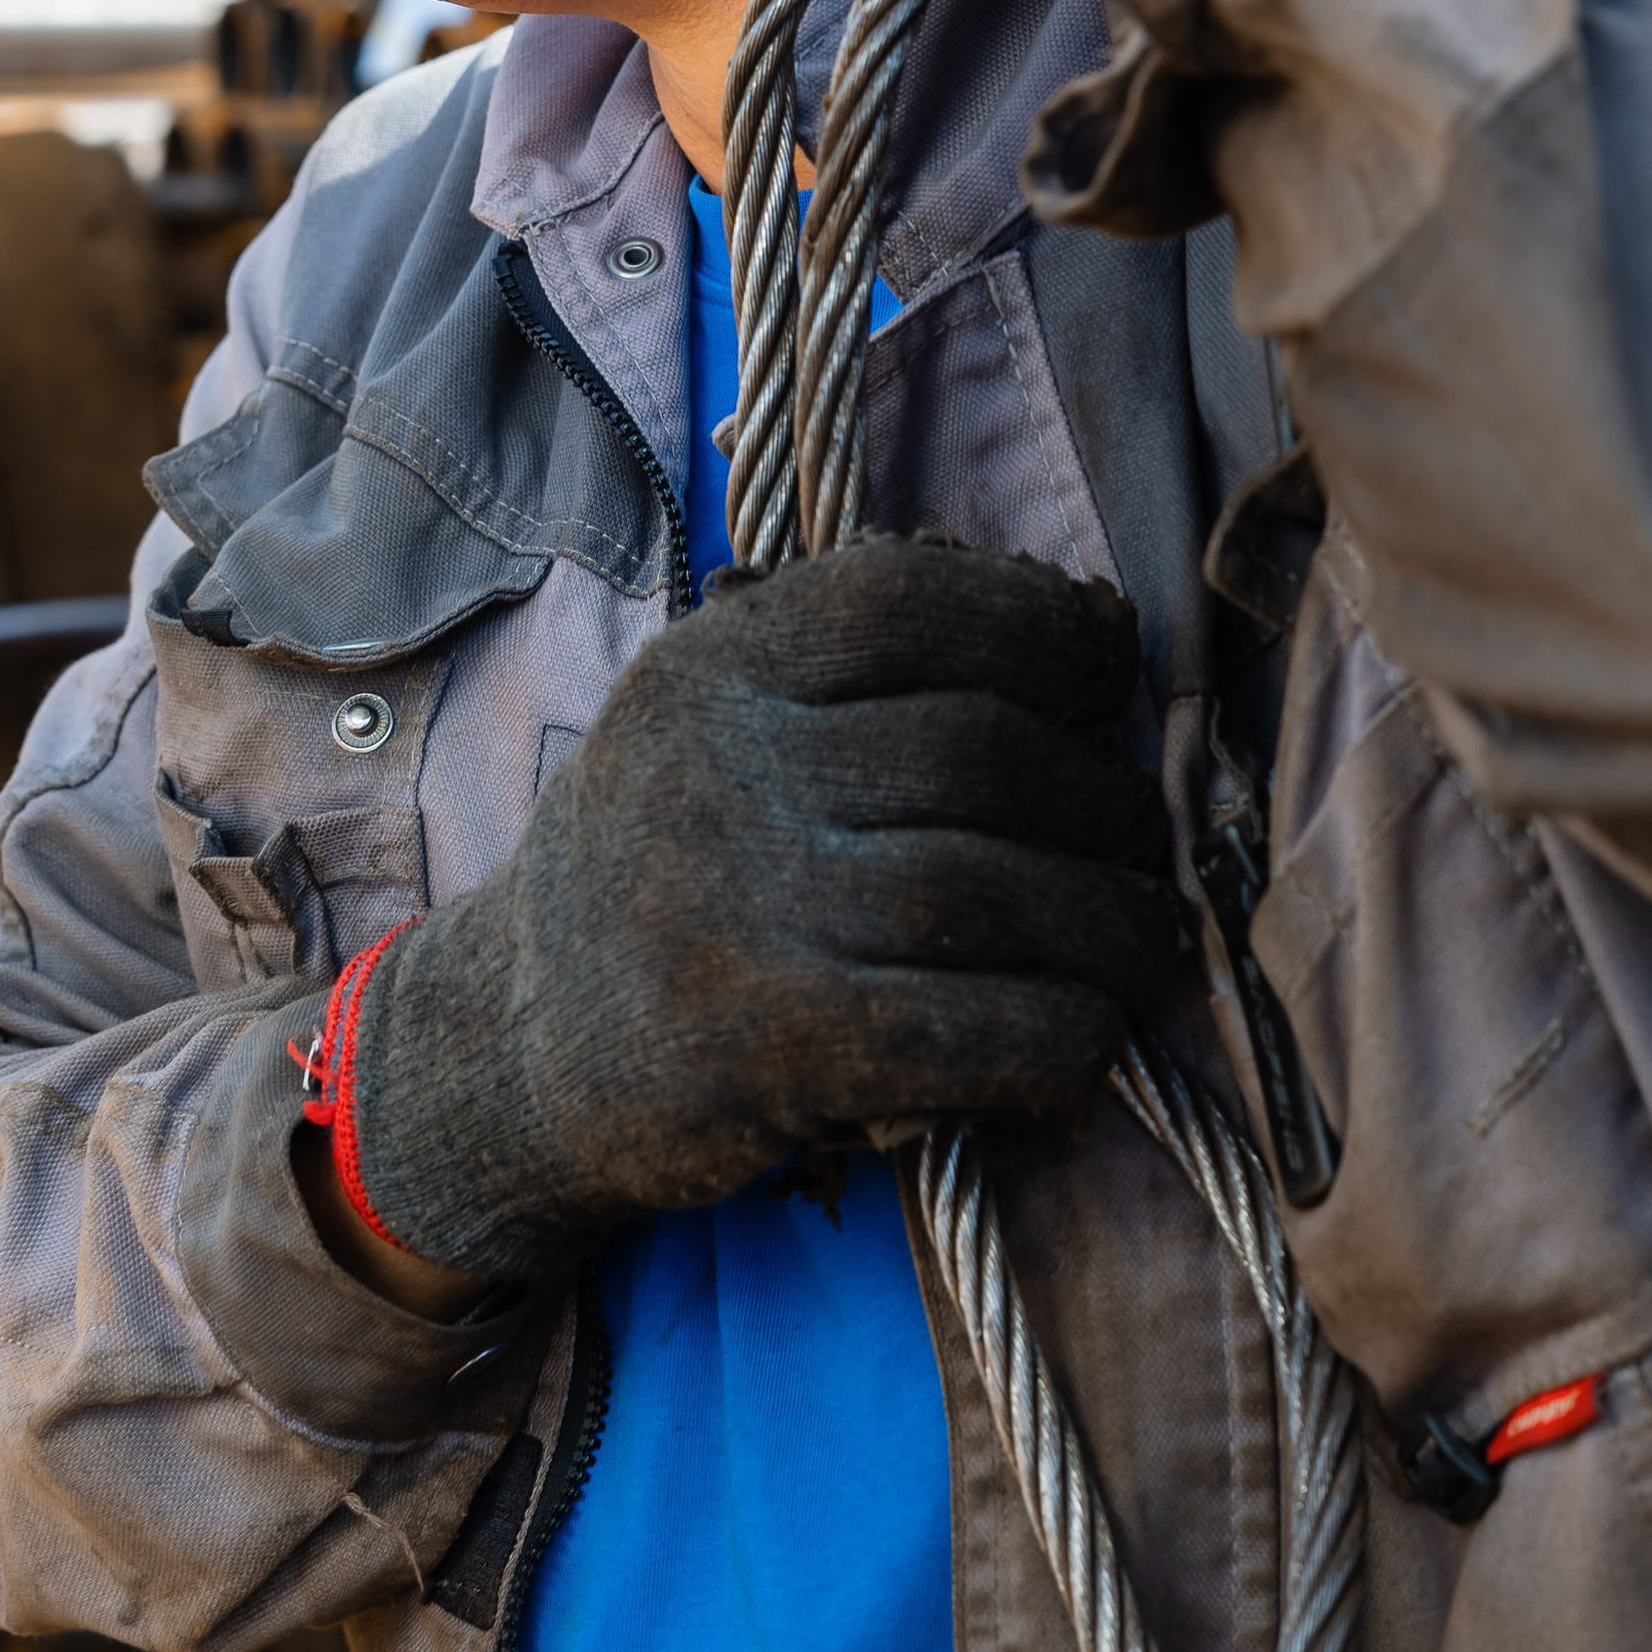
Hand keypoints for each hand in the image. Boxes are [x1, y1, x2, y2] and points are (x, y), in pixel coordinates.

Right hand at [321, 536, 1183, 1284]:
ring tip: (1140, 941)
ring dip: (1111, 922)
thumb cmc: (661, 874)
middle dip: (1102, 800)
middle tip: (1136, 844)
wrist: (511, 1052)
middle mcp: (714, 769)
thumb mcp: (706, 728)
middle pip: (983, 752)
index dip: (1045, 626)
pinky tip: (1081, 1035)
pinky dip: (1064, 1031)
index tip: (1105, 673)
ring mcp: (737, 907)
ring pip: (998, 888)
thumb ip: (847, 673)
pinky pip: (980, 1024)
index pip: (911, 599)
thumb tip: (1091, 628)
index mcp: (705, 669)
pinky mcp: (771, 1046)